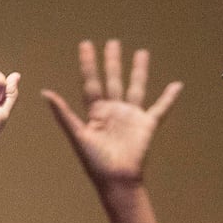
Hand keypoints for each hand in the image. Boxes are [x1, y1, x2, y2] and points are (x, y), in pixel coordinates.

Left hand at [42, 39, 181, 185]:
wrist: (117, 180)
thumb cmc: (95, 163)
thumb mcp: (77, 135)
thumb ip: (63, 113)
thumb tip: (45, 93)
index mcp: (96, 112)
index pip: (91, 82)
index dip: (88, 64)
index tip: (86, 44)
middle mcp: (114, 111)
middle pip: (113, 79)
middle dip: (113, 61)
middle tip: (113, 42)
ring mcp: (131, 116)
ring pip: (136, 87)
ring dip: (139, 71)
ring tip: (142, 53)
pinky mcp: (147, 124)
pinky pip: (160, 108)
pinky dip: (169, 98)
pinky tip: (177, 86)